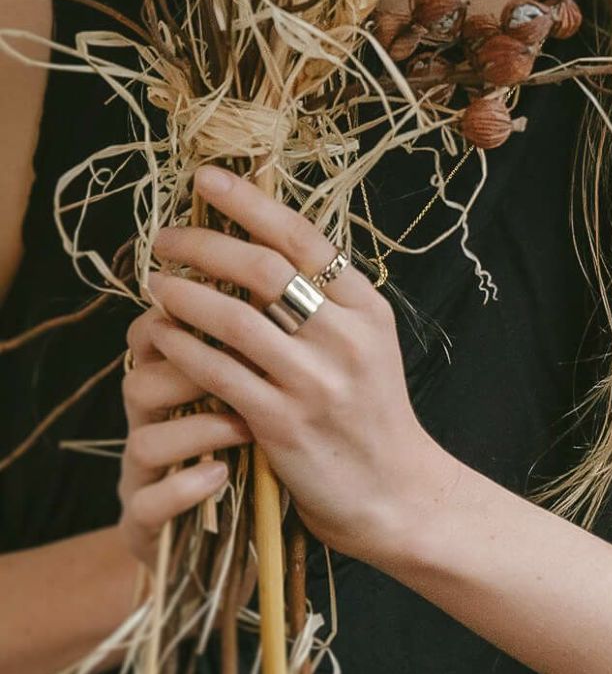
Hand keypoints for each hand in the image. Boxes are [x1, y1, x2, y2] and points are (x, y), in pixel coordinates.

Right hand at [119, 310, 253, 571]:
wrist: (250, 554)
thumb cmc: (269, 466)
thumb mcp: (268, 407)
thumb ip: (266, 361)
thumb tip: (301, 294)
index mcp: (175, 394)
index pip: (155, 339)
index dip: (188, 322)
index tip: (247, 317)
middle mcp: (152, 431)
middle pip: (140, 382)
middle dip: (190, 371)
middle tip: (248, 368)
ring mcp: (145, 481)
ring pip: (141, 441)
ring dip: (197, 431)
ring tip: (247, 427)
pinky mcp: (147, 529)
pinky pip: (148, 505)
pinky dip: (184, 488)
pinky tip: (221, 476)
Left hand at [143, 162, 448, 562]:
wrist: (396, 493)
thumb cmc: (371, 415)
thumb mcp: (369, 346)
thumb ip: (328, 300)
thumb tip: (264, 244)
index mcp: (368, 309)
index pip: (304, 237)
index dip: (249, 202)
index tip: (205, 180)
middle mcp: (346, 339)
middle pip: (263, 269)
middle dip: (203, 244)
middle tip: (164, 238)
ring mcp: (315, 382)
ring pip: (234, 318)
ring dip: (183, 294)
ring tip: (154, 285)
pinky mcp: (283, 424)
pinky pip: (218, 372)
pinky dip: (183, 348)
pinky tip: (162, 336)